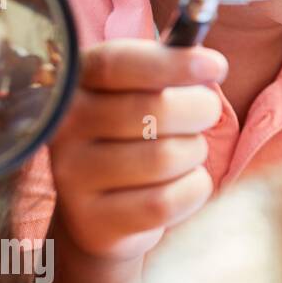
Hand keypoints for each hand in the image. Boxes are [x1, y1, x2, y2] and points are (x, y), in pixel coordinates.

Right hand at [49, 39, 226, 263]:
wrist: (100, 213)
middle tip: (203, 115)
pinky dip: (193, 189)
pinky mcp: (94, 221)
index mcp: (76, 83)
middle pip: (155, 110)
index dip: (172, 63)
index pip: (117, 64)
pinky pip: (170, 200)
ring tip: (182, 154)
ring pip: (168, 156)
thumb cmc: (136, 136)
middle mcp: (64, 127)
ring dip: (194, 153)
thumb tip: (208, 61)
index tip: (216, 66)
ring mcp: (72, 176)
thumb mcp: (142, 92)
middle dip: (200, 110)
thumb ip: (170, 68)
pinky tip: (179, 185)